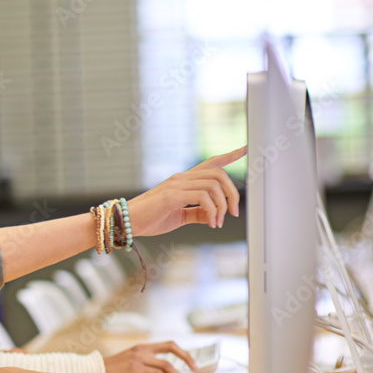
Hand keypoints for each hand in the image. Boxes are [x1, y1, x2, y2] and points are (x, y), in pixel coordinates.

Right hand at [104, 341, 196, 372]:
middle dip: (187, 358)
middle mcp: (142, 349)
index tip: (191, 363)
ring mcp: (139, 357)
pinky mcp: (135, 367)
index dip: (182, 352)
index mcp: (142, 348)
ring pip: (167, 365)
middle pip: (171, 348)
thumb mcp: (129, 365)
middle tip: (195, 370)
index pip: (167, 345)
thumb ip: (144, 367)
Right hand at [127, 146, 244, 236]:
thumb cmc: (149, 219)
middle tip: (232, 213)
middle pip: (219, 173)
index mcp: (183, 181)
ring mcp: (177, 185)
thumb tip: (214, 215)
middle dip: (232, 193)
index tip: (246, 149)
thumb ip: (197, 213)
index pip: (210, 162)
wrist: (126, 222)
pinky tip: (210, 224)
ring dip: (222, 205)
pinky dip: (212, 211)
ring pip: (214, 184)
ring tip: (218, 223)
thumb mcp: (179, 217)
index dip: (230, 155)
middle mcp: (182, 178)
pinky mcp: (172, 195)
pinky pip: (203, 197)